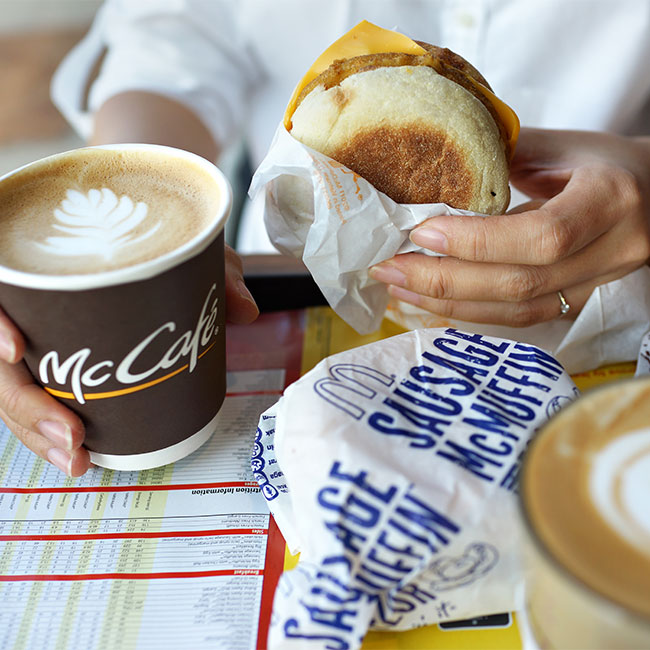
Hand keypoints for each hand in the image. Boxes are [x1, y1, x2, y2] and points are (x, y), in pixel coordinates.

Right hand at [0, 245, 257, 475]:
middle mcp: (31, 308)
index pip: (0, 298)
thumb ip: (213, 268)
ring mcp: (40, 339)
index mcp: (44, 269)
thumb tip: (243, 309)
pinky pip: (42, 399)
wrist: (155, 236)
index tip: (19, 352)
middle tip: (72, 437)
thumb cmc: (153, 234)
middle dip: (27, 407)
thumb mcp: (184, 243)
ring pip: (16, 392)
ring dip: (39, 432)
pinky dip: (53, 431)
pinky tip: (78, 454)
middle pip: (3, 364)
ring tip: (77, 459)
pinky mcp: (59, 364)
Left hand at [369, 128, 649, 325]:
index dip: (476, 241)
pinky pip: (522, 319)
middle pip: (521, 283)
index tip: (420, 231)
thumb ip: (501, 156)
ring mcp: (598, 285)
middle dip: (445, 280)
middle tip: (389, 267)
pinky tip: (432, 301)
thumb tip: (427, 171)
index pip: (541, 235)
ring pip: (518, 310)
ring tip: (399, 287)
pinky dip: (471, 313)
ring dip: (449, 303)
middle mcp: (611, 251)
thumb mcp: (559, 145)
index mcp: (610, 200)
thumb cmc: (602, 162)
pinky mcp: (579, 304)